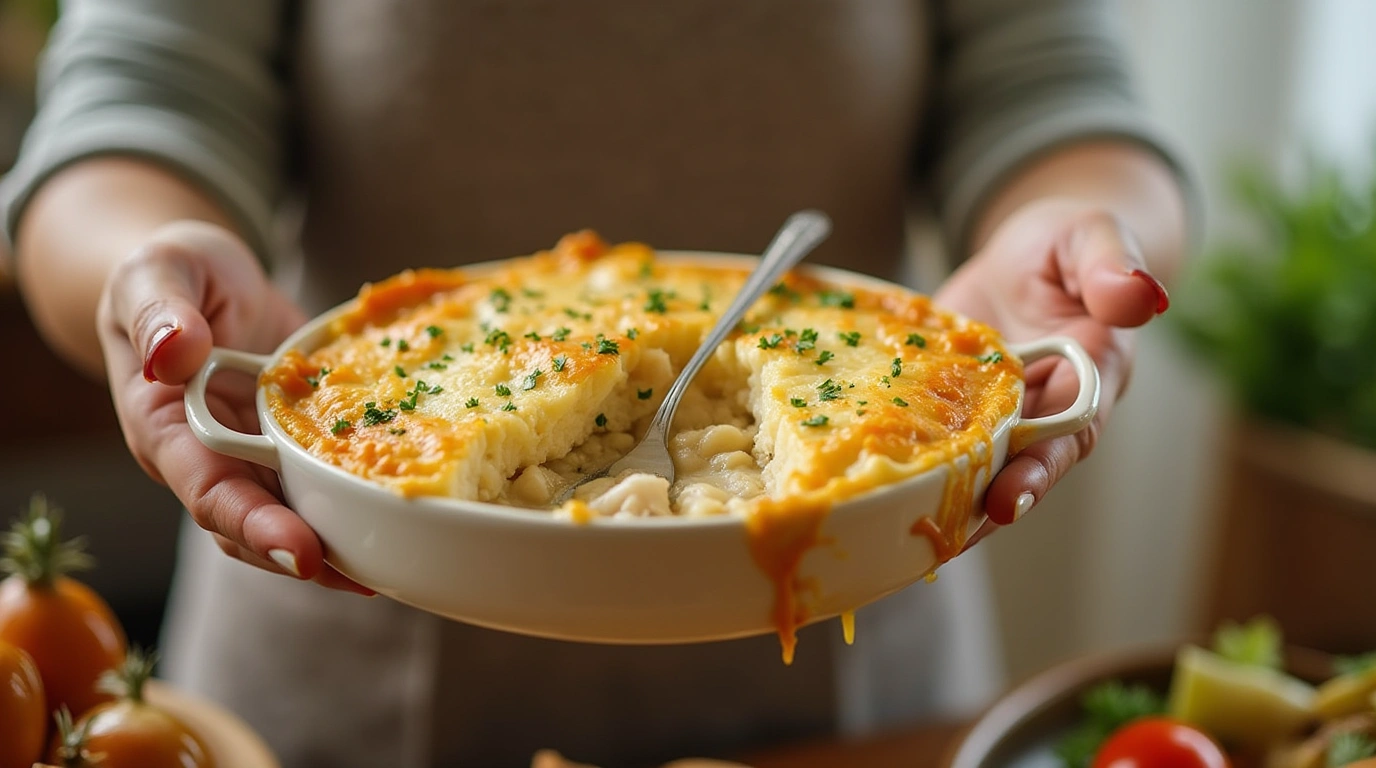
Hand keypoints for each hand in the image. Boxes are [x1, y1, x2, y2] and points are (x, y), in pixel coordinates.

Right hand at [96, 221, 372, 593]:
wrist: (202, 276)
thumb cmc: (168, 274)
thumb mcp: (156, 274)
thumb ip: (160, 312)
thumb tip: (173, 353)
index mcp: (167, 430)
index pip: (209, 492)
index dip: (254, 526)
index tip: (300, 552)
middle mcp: (212, 458)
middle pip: (256, 525)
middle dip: (307, 553)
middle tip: (364, 578)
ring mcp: (257, 455)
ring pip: (294, 513)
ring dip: (339, 543)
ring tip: (394, 568)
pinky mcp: (297, 441)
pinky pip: (326, 475)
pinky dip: (361, 494)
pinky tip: (408, 513)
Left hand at [934, 197, 1170, 527]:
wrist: (1023, 252)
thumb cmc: (1065, 244)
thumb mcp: (1089, 236)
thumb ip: (1109, 263)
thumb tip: (1138, 295)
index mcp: (1088, 376)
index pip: (1069, 434)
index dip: (1039, 470)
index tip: (1009, 499)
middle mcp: (1041, 409)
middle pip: (1018, 467)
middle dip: (984, 501)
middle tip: (949, 532)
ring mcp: (993, 414)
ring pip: (974, 465)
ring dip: (945, 497)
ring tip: (906, 530)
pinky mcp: (951, 407)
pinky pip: (932, 438)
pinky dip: (908, 459)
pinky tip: (872, 486)